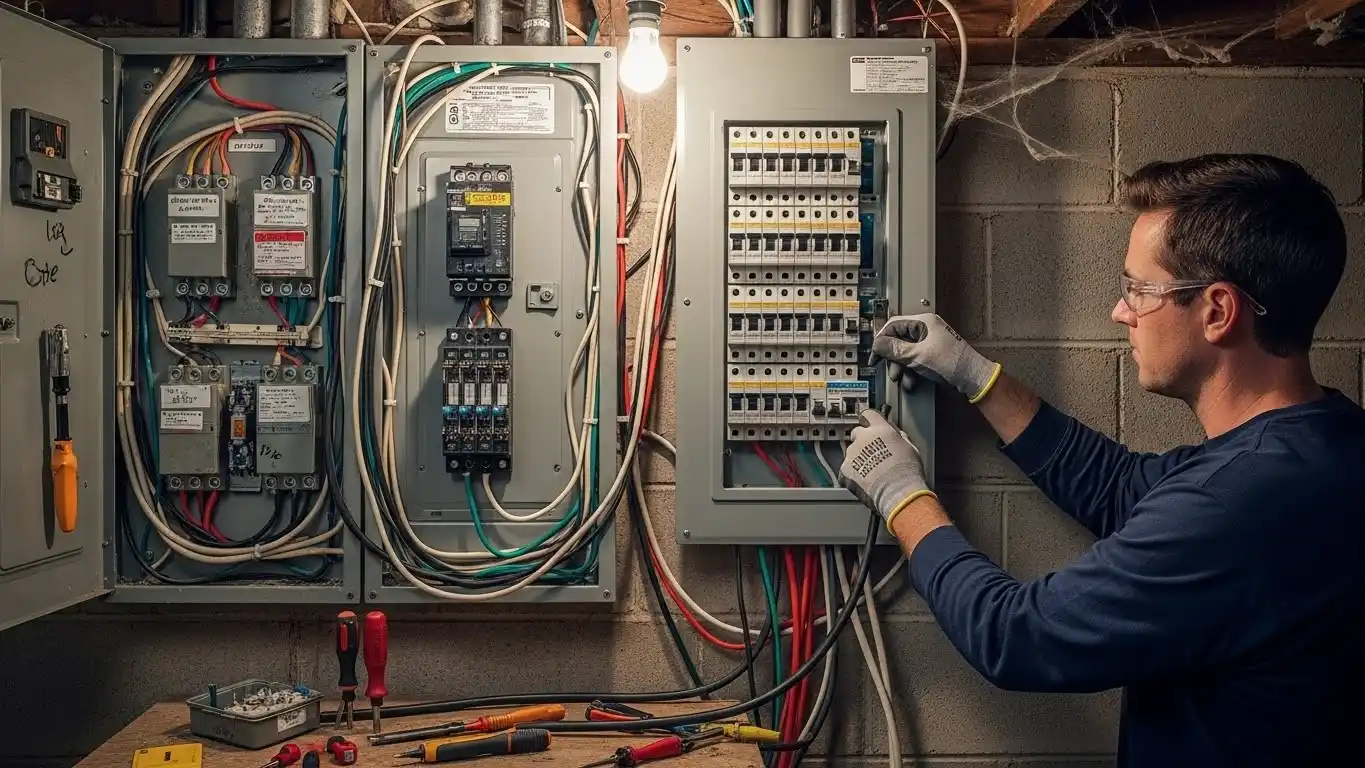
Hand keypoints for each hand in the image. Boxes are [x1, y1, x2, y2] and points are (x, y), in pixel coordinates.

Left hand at [839, 409, 935, 529]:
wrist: (898, 493)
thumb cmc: (908, 472)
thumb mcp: (910, 447)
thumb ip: (898, 436)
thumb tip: (895, 434)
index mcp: (880, 429)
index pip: (869, 414)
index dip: (870, 420)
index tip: (870, 424)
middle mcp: (863, 438)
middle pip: (857, 433)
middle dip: (864, 441)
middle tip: (874, 454)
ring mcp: (852, 454)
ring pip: (852, 452)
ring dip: (859, 459)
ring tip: (873, 472)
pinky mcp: (845, 470)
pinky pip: (846, 469)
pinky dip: (853, 474)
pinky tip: (865, 481)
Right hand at [872, 314, 1001, 402]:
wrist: (972, 378)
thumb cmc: (952, 362)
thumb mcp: (917, 356)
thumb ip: (894, 349)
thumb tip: (877, 344)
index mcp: (923, 322)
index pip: (893, 325)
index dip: (881, 340)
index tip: (875, 355)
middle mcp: (926, 329)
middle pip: (898, 340)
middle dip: (893, 358)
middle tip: (890, 369)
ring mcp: (930, 342)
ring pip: (906, 352)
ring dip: (901, 367)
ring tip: (902, 378)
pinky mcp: (932, 354)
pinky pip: (915, 359)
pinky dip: (911, 370)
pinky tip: (912, 381)